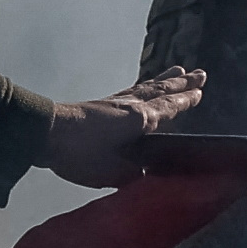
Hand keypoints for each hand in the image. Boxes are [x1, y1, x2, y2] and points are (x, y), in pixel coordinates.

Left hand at [41, 66, 209, 185]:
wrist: (45, 133)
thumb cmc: (81, 154)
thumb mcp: (113, 172)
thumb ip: (136, 174)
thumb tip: (149, 176)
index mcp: (141, 120)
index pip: (170, 108)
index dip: (186, 101)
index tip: (201, 91)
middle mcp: (131, 106)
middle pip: (161, 91)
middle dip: (182, 84)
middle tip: (199, 73)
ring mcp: (115, 102)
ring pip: (146, 87)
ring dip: (164, 80)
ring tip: (178, 71)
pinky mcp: (100, 104)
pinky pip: (130, 90)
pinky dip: (142, 86)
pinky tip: (141, 87)